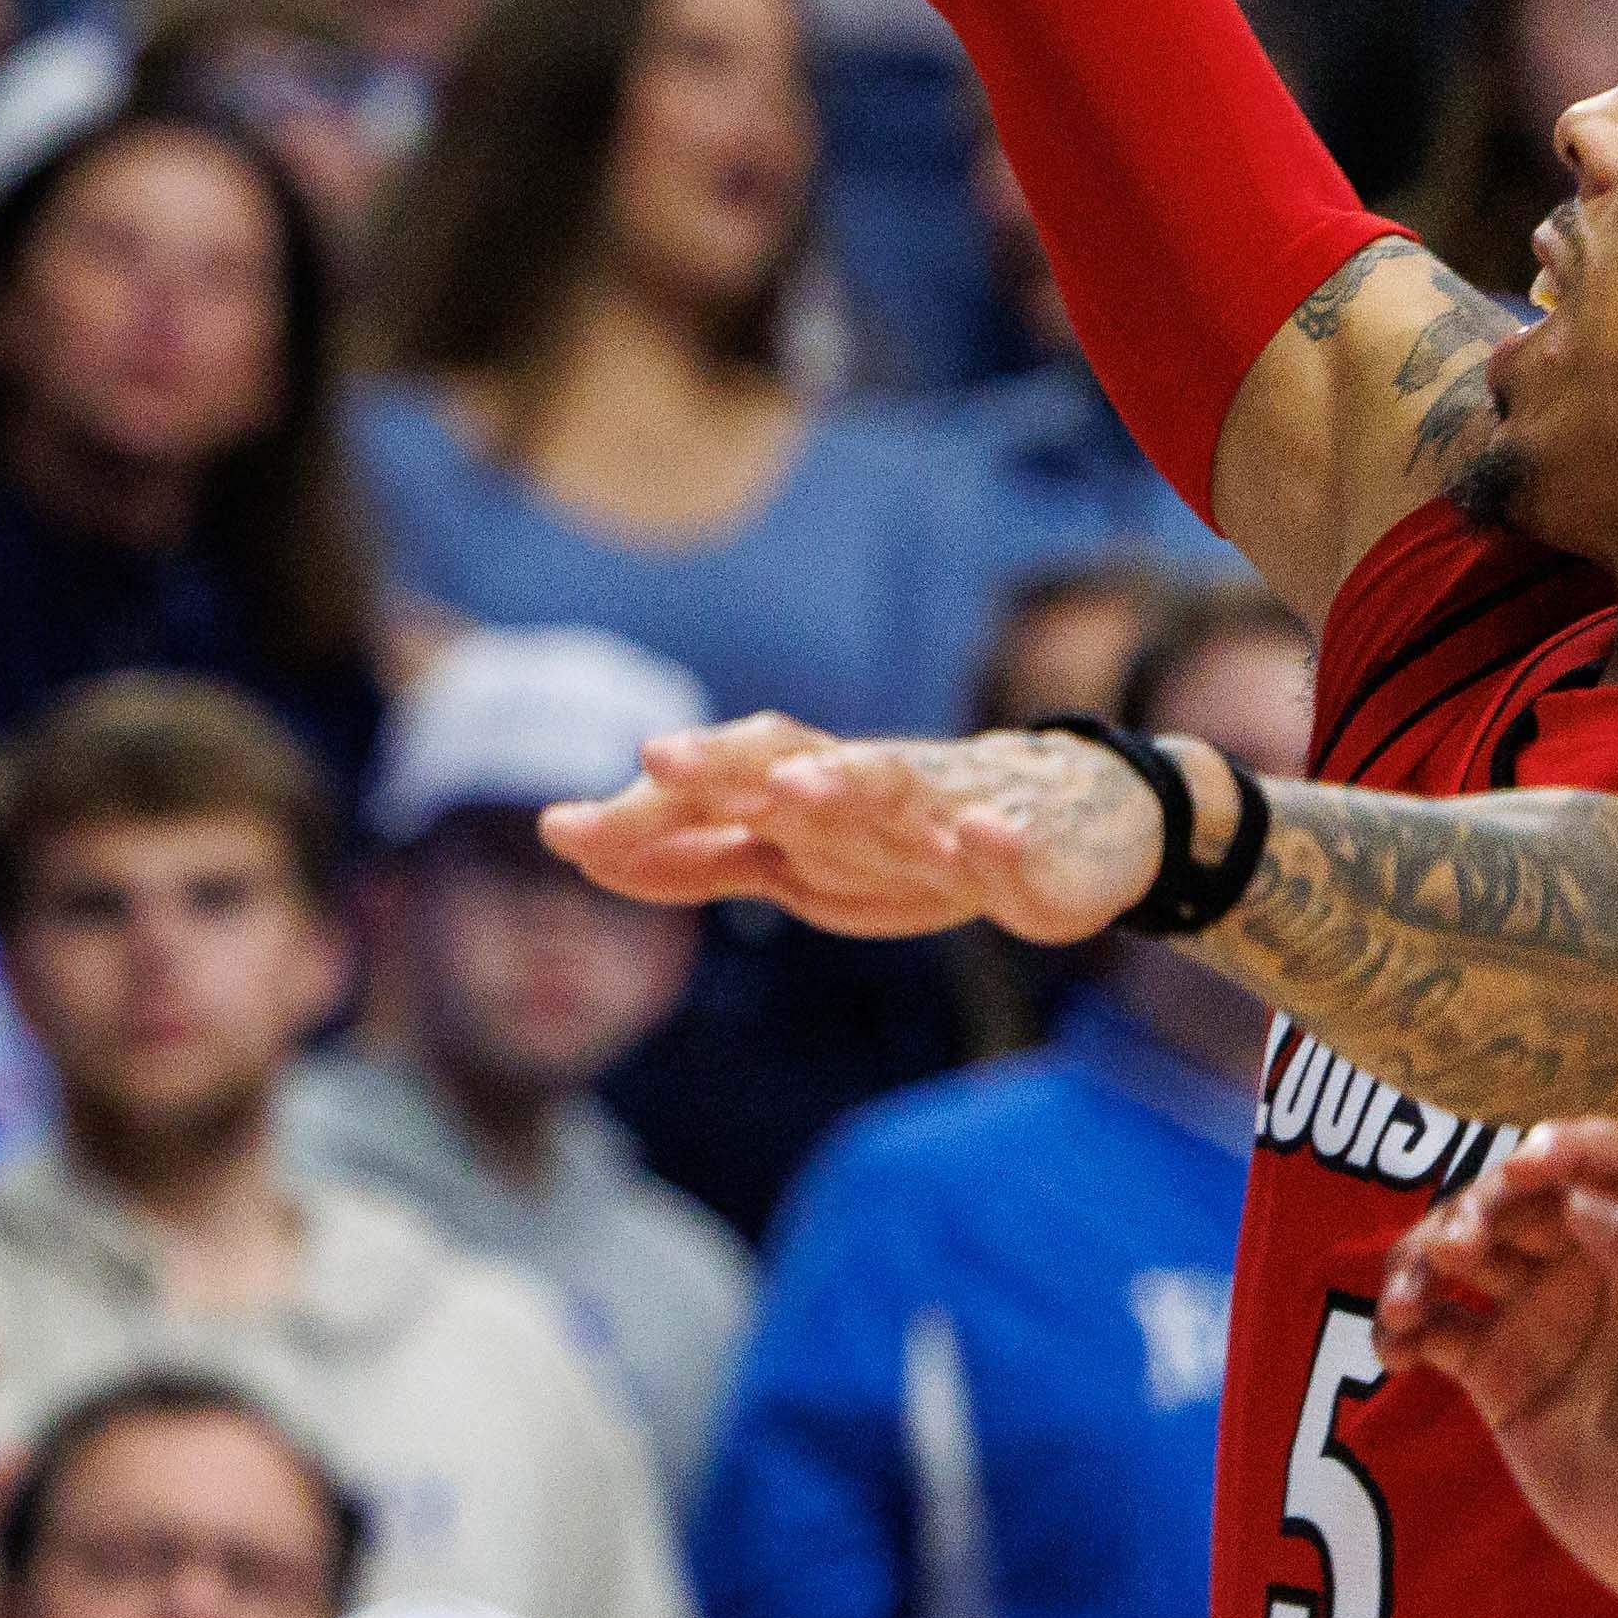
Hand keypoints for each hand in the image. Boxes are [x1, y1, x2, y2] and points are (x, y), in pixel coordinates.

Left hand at [542, 717, 1164, 944]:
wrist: (1055, 821)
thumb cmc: (897, 839)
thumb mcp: (785, 862)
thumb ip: (692, 856)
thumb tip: (580, 847)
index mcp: (800, 792)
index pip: (708, 784)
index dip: (642, 806)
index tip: (561, 828)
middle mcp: (859, 785)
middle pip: (781, 756)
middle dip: (721, 760)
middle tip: (658, 757)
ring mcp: (940, 806)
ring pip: (887, 781)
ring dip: (841, 781)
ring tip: (796, 788)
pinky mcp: (1020, 843)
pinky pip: (1005, 838)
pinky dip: (994, 839)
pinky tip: (980, 838)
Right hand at [1379, 1121, 1617, 1617]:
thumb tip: (1578, 1204)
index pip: (1600, 1161)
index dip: (1555, 1149)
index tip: (1519, 1173)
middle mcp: (1593, 1268)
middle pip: (1511, 1198)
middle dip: (1473, 1207)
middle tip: (1461, 1252)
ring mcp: (1537, 1319)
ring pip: (1456, 1253)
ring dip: (1418, 1259)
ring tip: (1406, 1307)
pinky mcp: (1494, 1375)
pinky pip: (1429, 1327)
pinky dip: (1397, 1325)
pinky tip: (1394, 1352)